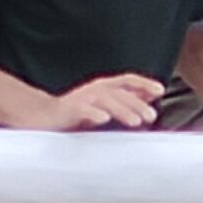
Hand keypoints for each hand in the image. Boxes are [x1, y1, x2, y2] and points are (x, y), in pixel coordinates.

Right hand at [39, 74, 163, 130]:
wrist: (42, 117)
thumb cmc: (75, 113)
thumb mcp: (104, 107)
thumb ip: (125, 103)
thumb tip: (149, 100)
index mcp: (104, 88)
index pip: (127, 80)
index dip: (144, 84)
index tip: (160, 91)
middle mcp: (95, 90)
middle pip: (120, 93)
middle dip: (137, 104)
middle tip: (151, 116)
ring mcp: (82, 99)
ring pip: (105, 101)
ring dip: (122, 110)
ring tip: (135, 121)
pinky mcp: (68, 110)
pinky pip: (83, 111)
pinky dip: (94, 114)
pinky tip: (104, 119)